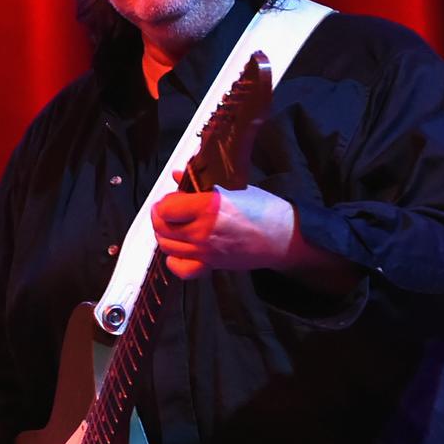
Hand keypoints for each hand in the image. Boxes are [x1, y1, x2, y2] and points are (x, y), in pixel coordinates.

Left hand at [152, 178, 294, 278]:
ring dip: (164, 234)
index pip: (166, 207)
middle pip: (162, 227)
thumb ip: (201, 182)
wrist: (284, 237)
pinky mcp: (211, 265)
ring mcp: (206, 251)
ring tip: (173, 225)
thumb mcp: (233, 187)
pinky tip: (179, 250)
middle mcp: (203, 230)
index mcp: (209, 206)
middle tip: (168, 209)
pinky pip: (181, 269)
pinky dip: (174, 260)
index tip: (172, 197)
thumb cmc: (263, 210)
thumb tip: (179, 174)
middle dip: (160, 216)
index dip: (165, 201)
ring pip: (167, 246)